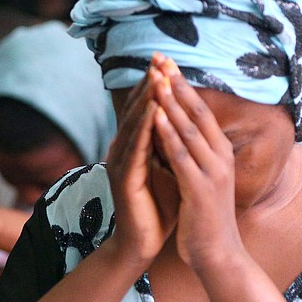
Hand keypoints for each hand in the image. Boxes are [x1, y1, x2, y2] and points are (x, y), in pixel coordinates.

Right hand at [105, 65, 177, 269]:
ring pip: (134, 125)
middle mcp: (122, 151)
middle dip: (148, 84)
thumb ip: (167, 145)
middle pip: (135, 110)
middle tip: (158, 57)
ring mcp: (120, 164)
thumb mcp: (166, 168)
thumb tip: (180, 119)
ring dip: (146, 99)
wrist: (142, 244)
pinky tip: (154, 111)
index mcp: (132, 148)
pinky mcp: (125, 180)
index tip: (165, 62)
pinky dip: (145, 128)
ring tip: (157, 76)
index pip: (142, 110)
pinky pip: (136, 149)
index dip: (153, 86)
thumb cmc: (157, 208)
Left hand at [149, 54, 242, 271]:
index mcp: (220, 153)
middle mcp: (220, 157)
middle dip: (177, 83)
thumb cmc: (204, 217)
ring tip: (156, 77)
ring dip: (172, 102)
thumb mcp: (199, 177)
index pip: (201, 111)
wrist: (217, 255)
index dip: (183, 85)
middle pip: (197, 112)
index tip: (166, 62)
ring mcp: (212, 172)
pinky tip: (156, 117)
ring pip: (190, 130)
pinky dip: (169, 134)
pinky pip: (182, 157)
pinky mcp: (200, 190)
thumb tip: (171, 128)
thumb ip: (189, 153)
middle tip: (160, 57)